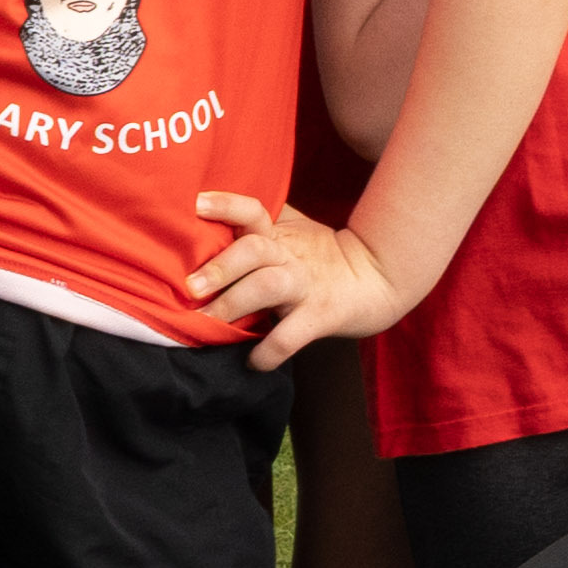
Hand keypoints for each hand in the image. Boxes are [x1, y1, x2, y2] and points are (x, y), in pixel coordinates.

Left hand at [183, 186, 406, 367]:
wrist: (376, 278)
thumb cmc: (320, 254)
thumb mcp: (294, 229)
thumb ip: (258, 223)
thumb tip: (202, 216)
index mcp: (279, 234)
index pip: (253, 211)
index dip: (226, 206)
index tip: (196, 205)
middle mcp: (290, 256)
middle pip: (254, 250)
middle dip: (221, 266)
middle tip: (190, 286)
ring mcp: (305, 287)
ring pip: (268, 287)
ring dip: (235, 303)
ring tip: (208, 321)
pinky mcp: (320, 317)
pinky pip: (291, 337)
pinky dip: (269, 352)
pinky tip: (252, 361)